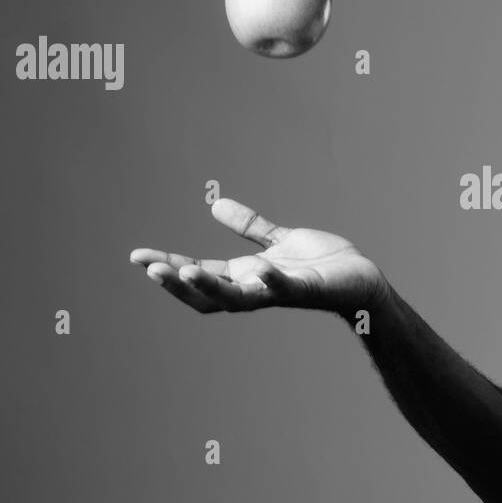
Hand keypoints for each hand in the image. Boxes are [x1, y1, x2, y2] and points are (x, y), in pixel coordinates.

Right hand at [130, 198, 387, 315]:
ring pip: (236, 298)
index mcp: (246, 276)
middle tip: (148, 267)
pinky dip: (270, 281)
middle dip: (176, 282)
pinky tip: (257, 269)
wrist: (362, 280)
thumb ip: (250, 226)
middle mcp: (256, 289)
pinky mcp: (306, 289)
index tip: (139, 257)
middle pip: (206, 293)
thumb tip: (216, 205)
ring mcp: (279, 292)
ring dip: (209, 285)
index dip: (169, 268)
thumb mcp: (279, 240)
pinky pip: (284, 289)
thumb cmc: (322, 265)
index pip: (198, 275)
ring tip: (186, 270)